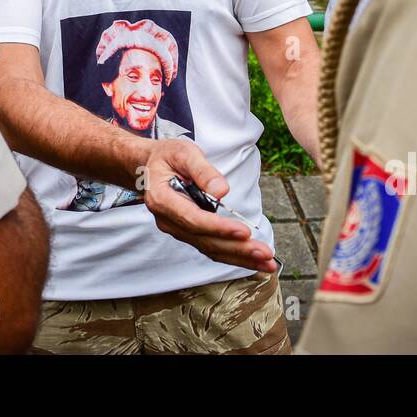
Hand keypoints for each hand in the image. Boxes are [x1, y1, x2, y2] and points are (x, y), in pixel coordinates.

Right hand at [142, 139, 276, 273]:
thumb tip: (222, 192)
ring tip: (267, 263)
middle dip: (237, 249)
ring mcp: (177, 230)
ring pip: (210, 249)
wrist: (149, 167)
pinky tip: (253, 261)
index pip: (194, 220)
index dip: (219, 228)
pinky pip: (210, 248)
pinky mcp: (188, 233)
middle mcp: (168, 221)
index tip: (244, 232)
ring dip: (240, 258)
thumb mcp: (184, 153)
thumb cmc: (167, 157)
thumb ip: (202, 170)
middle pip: (205, 240)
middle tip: (265, 254)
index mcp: (162, 200)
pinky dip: (233, 255)